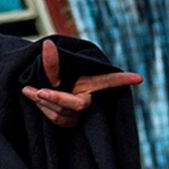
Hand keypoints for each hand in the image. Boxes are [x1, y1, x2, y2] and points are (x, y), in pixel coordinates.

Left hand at [22, 34, 141, 127]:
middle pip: (78, 105)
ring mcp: (82, 115)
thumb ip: (52, 63)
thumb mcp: (53, 71)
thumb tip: (49, 44)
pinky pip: (57, 121)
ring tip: (29, 90)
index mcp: (91, 82)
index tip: (139, 78)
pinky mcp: (72, 124)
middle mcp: (89, 98)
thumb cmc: (52, 79)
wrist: (40, 92)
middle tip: (38, 91)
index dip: (123, 80)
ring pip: (63, 114)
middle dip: (56, 98)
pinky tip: (34, 99)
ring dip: (43, 103)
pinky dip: (42, 109)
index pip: (109, 81)